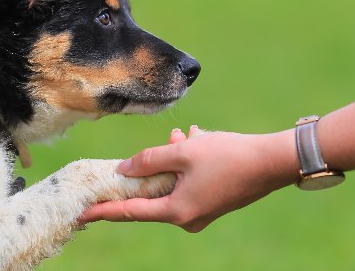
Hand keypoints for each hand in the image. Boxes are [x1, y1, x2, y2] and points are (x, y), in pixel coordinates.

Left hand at [78, 126, 297, 231]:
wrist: (273, 162)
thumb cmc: (228, 156)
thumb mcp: (183, 152)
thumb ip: (149, 159)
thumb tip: (123, 169)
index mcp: (176, 211)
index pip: (130, 212)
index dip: (103, 211)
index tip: (81, 213)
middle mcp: (188, 217)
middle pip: (152, 195)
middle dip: (149, 168)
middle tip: (152, 148)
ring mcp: (202, 211)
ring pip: (173, 183)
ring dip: (173, 159)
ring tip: (183, 136)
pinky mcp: (213, 201)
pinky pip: (189, 182)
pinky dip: (188, 163)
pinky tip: (196, 139)